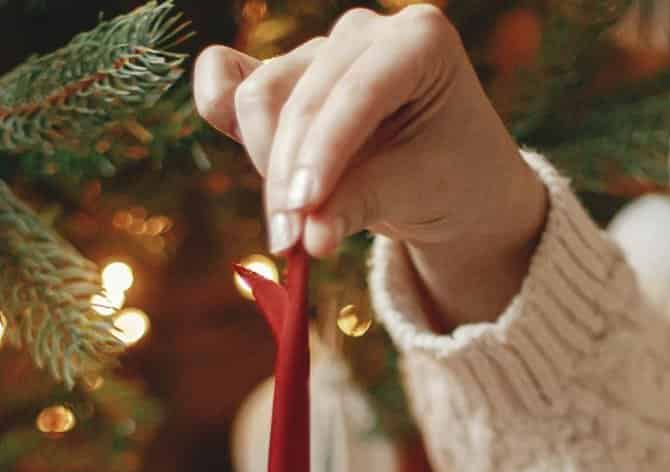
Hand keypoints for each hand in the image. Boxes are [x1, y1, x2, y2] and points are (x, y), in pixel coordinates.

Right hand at [193, 7, 547, 326]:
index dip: (323, 155)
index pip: (356, 92)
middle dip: (288, 174)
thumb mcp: (415, 193)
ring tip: (293, 222)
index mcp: (419, 40)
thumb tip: (307, 238)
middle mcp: (365, 32)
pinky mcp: (284, 78)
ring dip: (267, 164)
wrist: (451, 183)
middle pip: (297, 96)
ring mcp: (320, 51)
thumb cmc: (448, 179)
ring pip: (260, 96)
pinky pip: (228, 78)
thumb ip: (359, 206)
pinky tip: (238, 149)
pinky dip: (219, 110)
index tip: (303, 214)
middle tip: (291, 242)